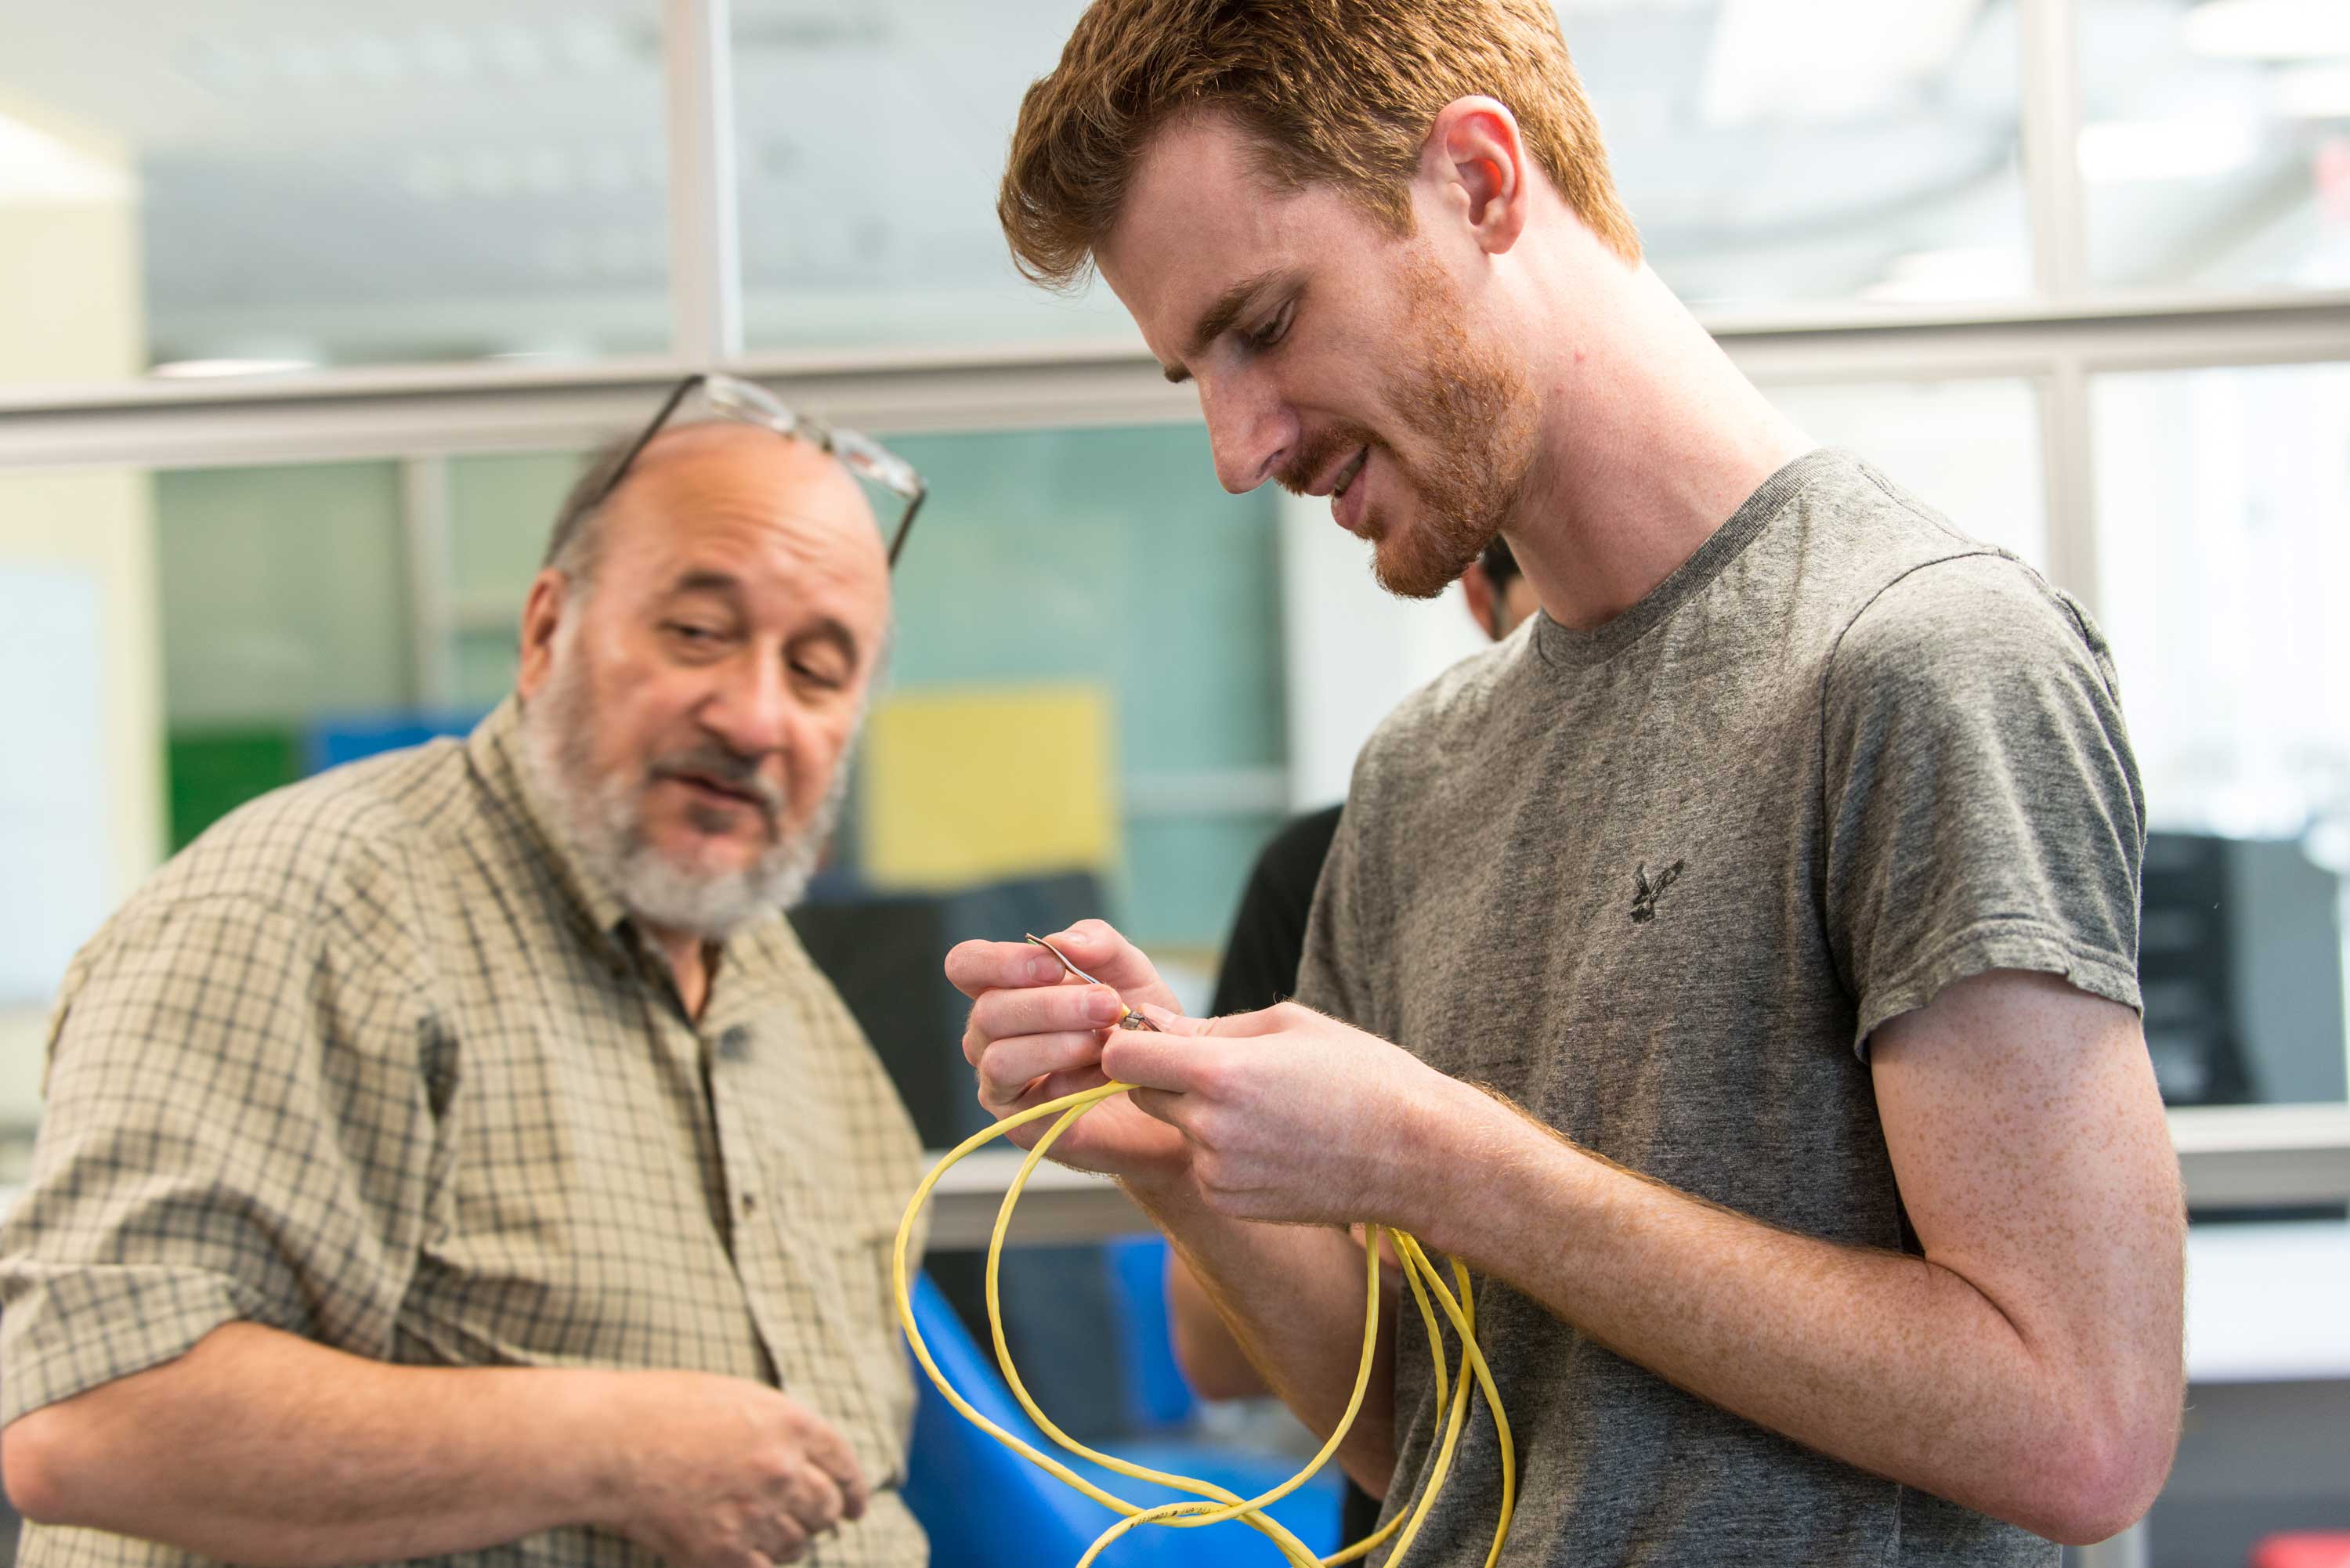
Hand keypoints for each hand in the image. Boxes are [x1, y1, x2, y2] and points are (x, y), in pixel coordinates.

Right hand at [592, 1370, 867, 1566]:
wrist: (609, 1443)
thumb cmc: (663, 1410)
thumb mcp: (738, 1398)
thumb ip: (781, 1428)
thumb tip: (809, 1461)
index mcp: (792, 1424)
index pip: (845, 1465)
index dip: (855, 1490)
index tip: (855, 1506)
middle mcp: (784, 1469)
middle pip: (827, 1508)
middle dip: (822, 1517)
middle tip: (811, 1523)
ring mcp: (756, 1512)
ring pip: (798, 1543)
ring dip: (790, 1542)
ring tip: (765, 1533)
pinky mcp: (724, 1551)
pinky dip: (763, 1565)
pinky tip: (749, 1556)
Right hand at [944, 920, 1190, 1186]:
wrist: (1168, 1085)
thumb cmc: (1137, 1024)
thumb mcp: (1129, 971)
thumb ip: (1098, 944)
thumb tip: (1058, 942)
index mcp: (1004, 989)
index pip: (966, 965)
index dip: (1000, 961)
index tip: (1055, 966)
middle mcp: (989, 1035)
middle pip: (987, 1012)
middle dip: (1050, 1006)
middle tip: (1108, 1005)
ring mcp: (1000, 1082)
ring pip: (999, 1059)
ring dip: (1058, 1045)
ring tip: (1106, 1042)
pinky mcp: (1021, 1124)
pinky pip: (1028, 1103)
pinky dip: (1071, 1084)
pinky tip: (1107, 1076)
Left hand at [1103, 1001, 1484, 1228]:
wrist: (1415, 1156)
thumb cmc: (1361, 1074)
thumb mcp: (1289, 1025)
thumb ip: (1209, 1027)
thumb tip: (1148, 1023)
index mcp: (1220, 1074)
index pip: (1123, 1058)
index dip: (1133, 1043)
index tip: (1158, 1039)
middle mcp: (1210, 1128)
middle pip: (1143, 1095)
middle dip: (1166, 1077)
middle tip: (1225, 1070)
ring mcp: (1219, 1173)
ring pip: (1177, 1131)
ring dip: (1199, 1116)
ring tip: (1266, 1108)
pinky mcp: (1230, 1202)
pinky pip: (1202, 1166)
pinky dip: (1222, 1152)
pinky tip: (1274, 1142)